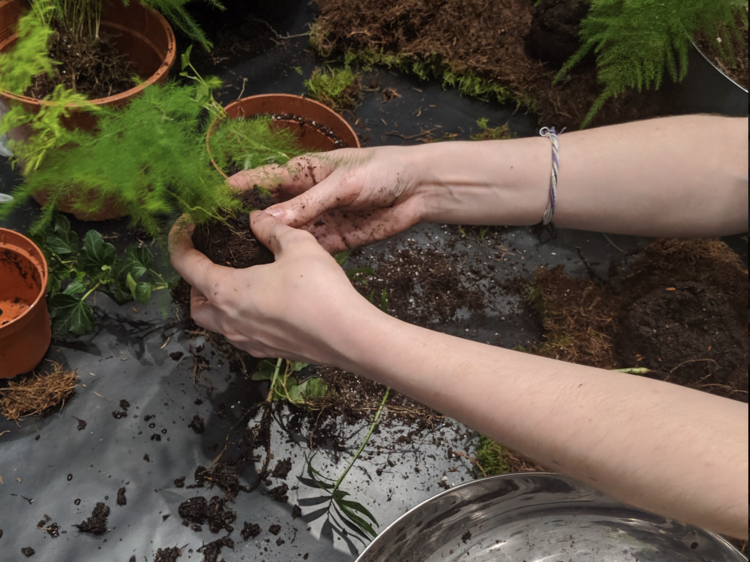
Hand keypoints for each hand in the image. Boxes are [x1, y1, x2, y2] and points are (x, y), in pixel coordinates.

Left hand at [169, 211, 375, 363]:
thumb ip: (271, 228)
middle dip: (194, 283)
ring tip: (238, 283)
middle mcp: (230, 321)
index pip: (186, 264)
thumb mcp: (297, 244)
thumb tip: (256, 218)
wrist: (348, 336)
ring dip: (216, 304)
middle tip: (211, 262)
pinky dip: (239, 319)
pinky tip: (263, 305)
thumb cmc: (319, 290)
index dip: (179, 240)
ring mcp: (248, 341)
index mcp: (227, 291)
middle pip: (194, 304)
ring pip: (216, 325)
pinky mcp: (268, 352)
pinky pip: (241, 335)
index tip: (184, 225)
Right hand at [226, 147, 425, 251]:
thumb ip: (308, 202)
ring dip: (269, 246)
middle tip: (220, 242)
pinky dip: (295, 259)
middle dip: (248, 224)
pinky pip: (309, 250)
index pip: (263, 179)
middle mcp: (306, 197)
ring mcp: (320, 220)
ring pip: (288, 235)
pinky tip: (276, 271)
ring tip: (241, 262)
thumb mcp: (342, 183)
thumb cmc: (381, 170)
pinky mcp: (335, 241)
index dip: (238, 190)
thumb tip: (266, 218)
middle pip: (271, 211)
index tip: (211, 203)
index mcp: (303, 172)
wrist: (419, 189)